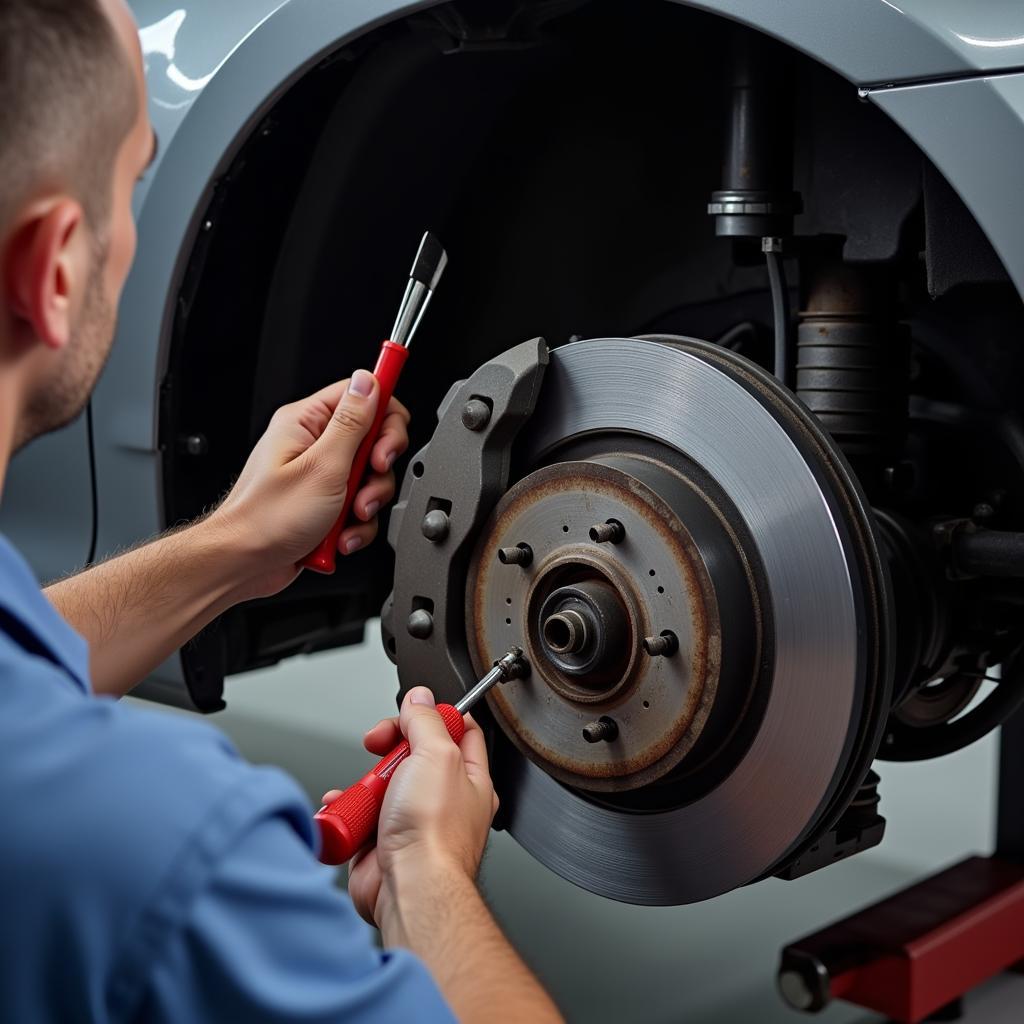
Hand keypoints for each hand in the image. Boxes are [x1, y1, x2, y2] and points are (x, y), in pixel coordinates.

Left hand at [210, 370, 409, 597]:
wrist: (243, 564)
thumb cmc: (266, 519)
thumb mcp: (322, 466)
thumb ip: (352, 423)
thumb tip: (368, 382)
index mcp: (307, 423)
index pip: (361, 395)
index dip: (385, 415)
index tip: (389, 444)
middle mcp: (313, 445)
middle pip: (373, 441)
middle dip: (377, 471)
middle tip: (364, 485)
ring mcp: (320, 476)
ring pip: (370, 480)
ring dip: (366, 505)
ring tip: (347, 518)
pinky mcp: (325, 504)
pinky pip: (358, 508)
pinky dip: (355, 526)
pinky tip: (339, 536)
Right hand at [332, 688, 498, 927]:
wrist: (410, 888)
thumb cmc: (435, 834)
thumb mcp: (436, 754)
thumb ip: (426, 721)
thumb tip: (420, 699)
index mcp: (468, 778)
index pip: (458, 731)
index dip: (434, 715)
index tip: (412, 711)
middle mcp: (443, 800)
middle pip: (412, 753)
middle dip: (389, 748)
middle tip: (379, 747)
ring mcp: (411, 822)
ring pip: (380, 784)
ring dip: (363, 782)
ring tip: (366, 789)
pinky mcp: (381, 843)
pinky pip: (357, 816)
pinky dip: (345, 811)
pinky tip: (345, 809)